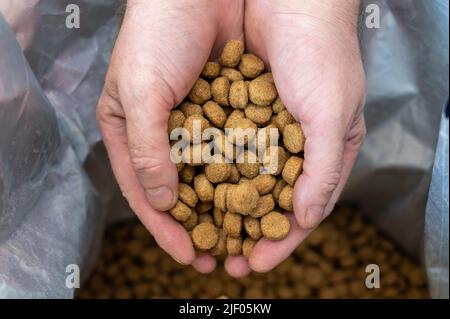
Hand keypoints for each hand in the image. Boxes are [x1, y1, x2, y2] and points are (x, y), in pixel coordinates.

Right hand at [96, 0, 243, 271]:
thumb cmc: (157, 33)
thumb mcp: (140, 91)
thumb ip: (147, 149)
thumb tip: (164, 202)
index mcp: (131, 132)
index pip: (147, 193)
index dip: (167, 228)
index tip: (189, 257)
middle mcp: (164, 134)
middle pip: (183, 191)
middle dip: (202, 226)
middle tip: (222, 258)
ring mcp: (198, 124)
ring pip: (213, 176)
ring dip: (228, 207)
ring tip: (246, 237)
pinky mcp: (229, 111)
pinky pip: (239, 150)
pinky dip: (248, 174)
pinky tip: (263, 195)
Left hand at [225, 0, 365, 276]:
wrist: (291, 1)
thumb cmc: (322, 54)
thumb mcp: (331, 115)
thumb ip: (321, 171)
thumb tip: (306, 218)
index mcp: (324, 153)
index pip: (301, 210)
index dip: (280, 241)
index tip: (255, 265)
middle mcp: (293, 147)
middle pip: (267, 201)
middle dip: (244, 231)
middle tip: (222, 259)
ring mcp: (264, 131)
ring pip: (242, 180)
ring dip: (222, 206)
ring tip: (201, 233)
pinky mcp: (238, 113)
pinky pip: (222, 150)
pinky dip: (209, 171)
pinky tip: (192, 190)